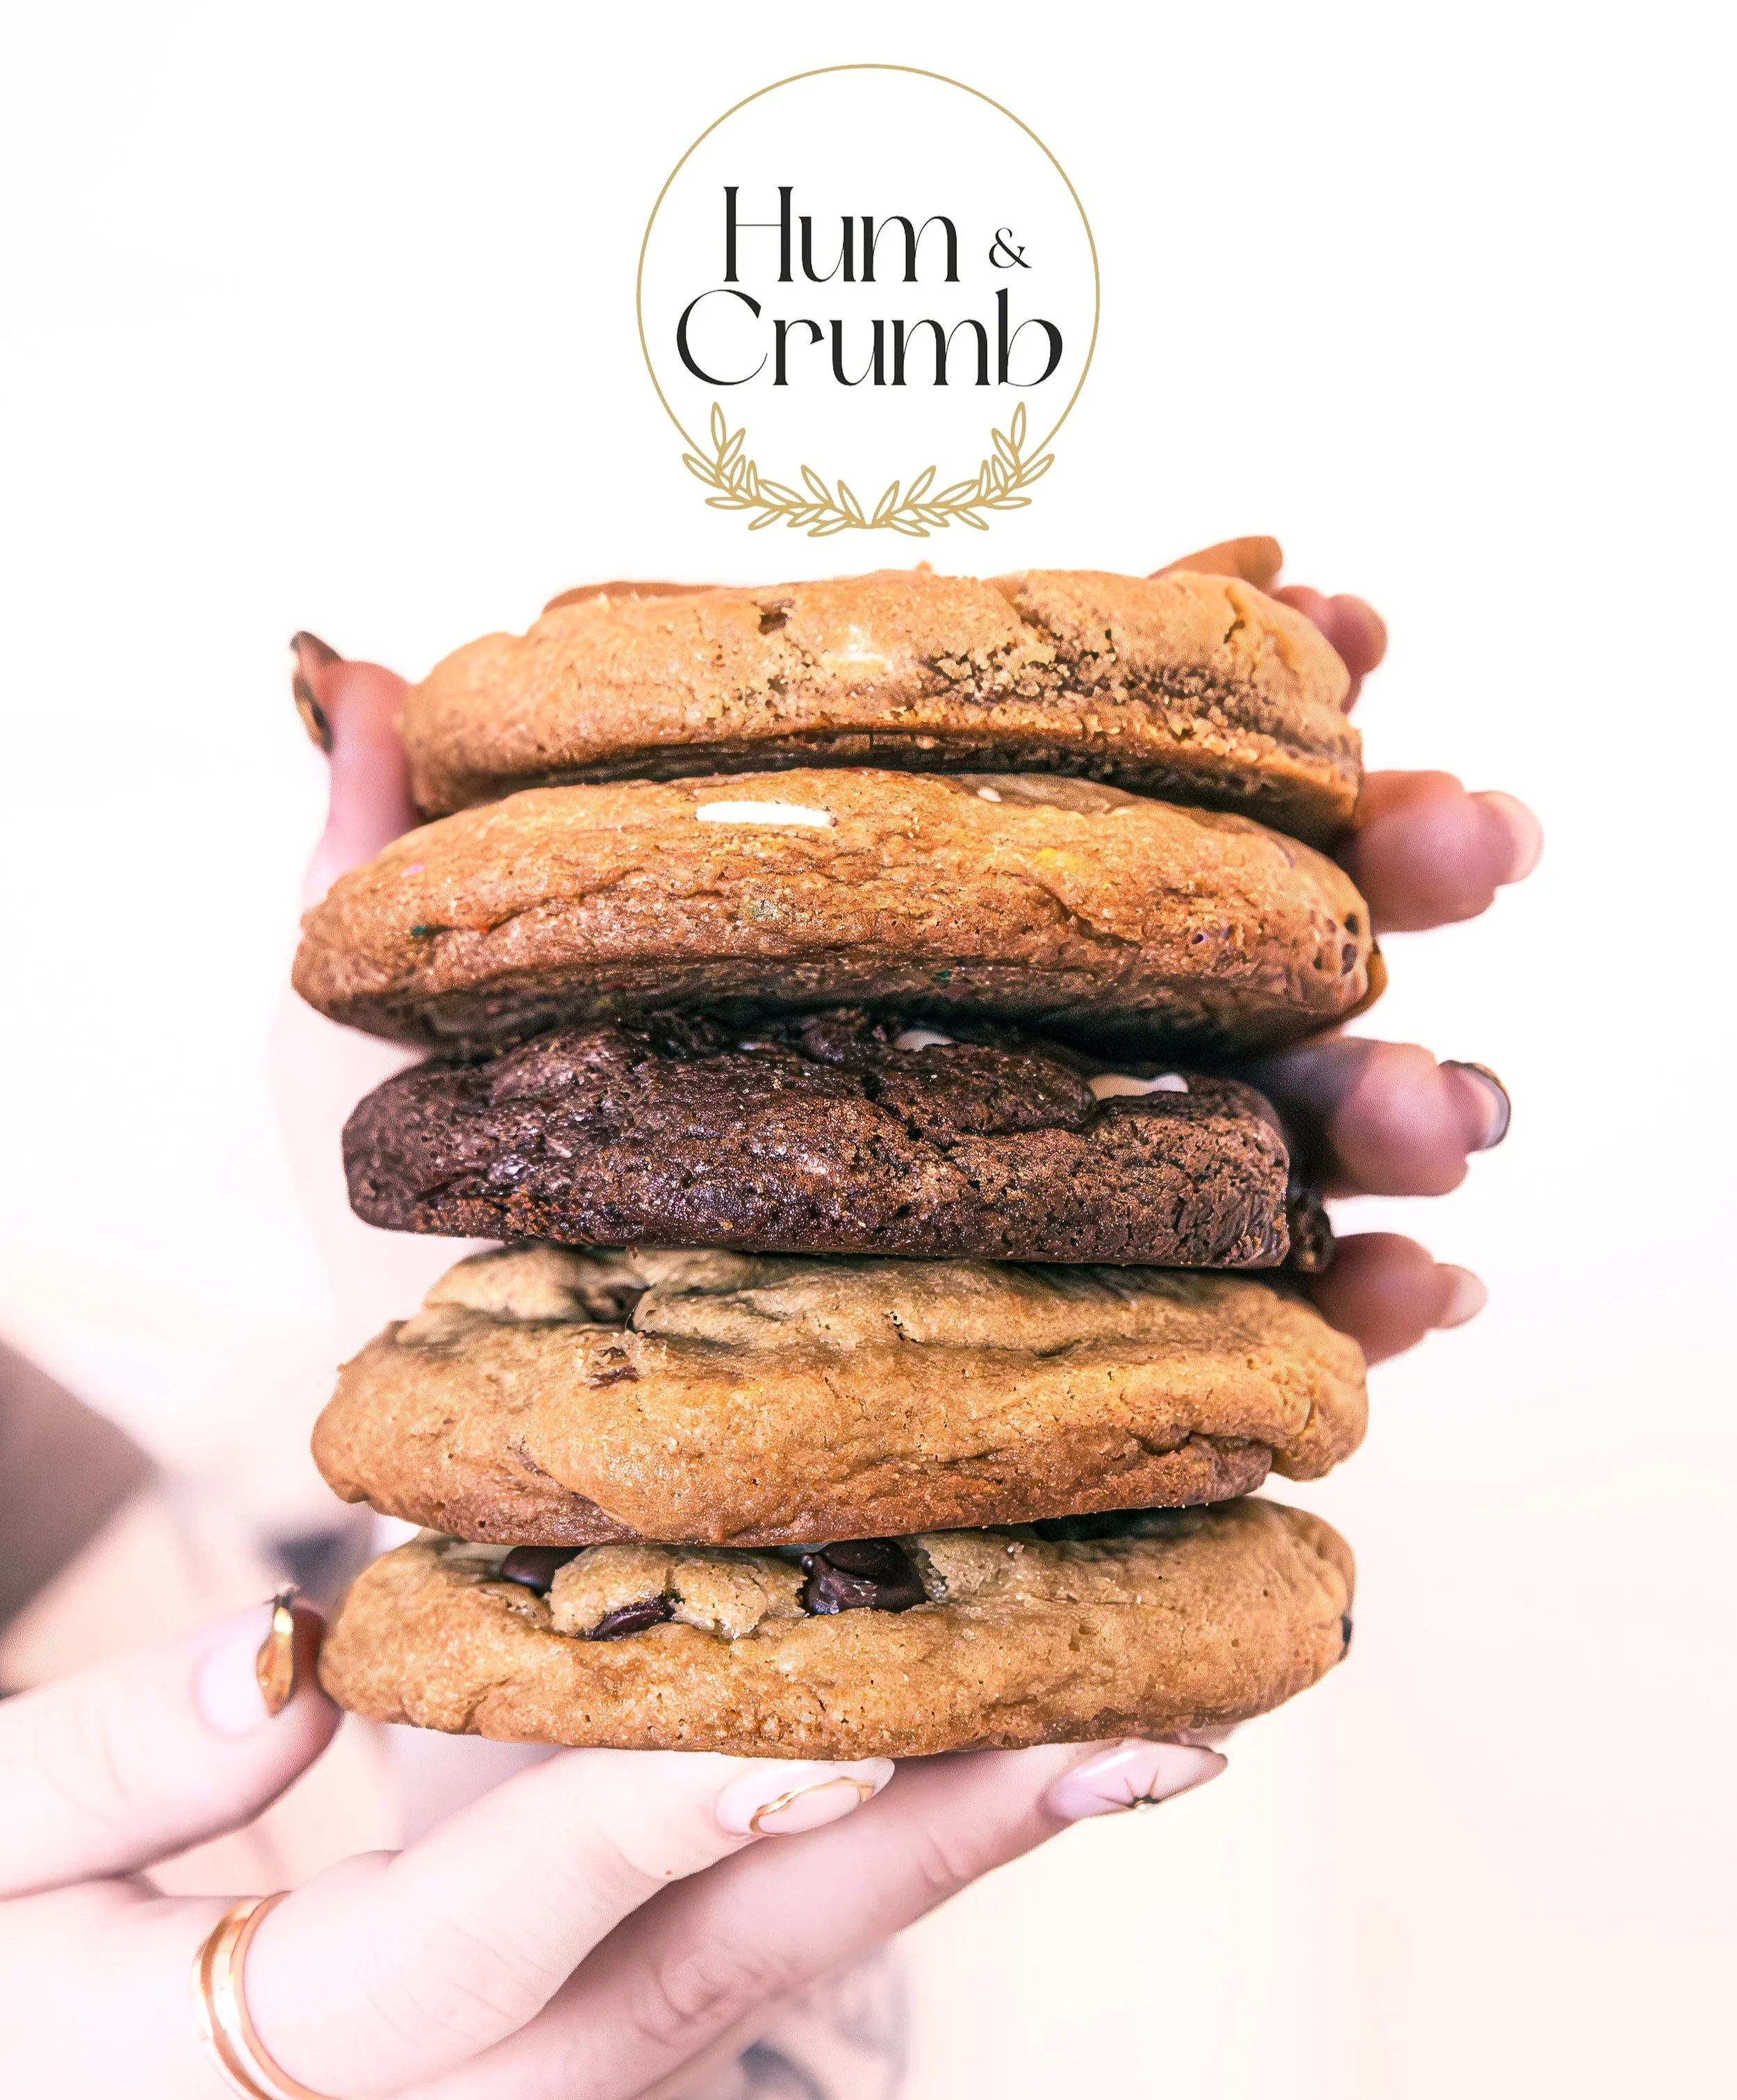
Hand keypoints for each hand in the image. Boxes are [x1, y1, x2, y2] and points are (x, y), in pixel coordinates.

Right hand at [0, 1596, 1220, 2099]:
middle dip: (925, 1854)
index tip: (824, 1733)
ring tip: (1120, 1733)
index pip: (474, 1944)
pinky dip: (851, 1863)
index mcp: (248, 2081)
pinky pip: (710, 1965)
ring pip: (738, 1985)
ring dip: (933, 1858)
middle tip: (1139, 1732)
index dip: (645, 1823)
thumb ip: (100, 1774)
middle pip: (695, 1985)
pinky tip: (958, 1767)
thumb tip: (288, 1660)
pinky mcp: (528, 2072)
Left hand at [291, 548, 1539, 1368]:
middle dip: (1378, 859)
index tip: (1319, 600)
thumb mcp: (381, 1060)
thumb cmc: (439, 1254)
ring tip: (1444, 1105)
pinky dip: (1361, 1305)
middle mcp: (1009, 1041)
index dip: (1202, 676)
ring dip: (1396, 1095)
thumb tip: (359, 672)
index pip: (1064, 770)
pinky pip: (1266, 1333)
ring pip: (1285, 1120)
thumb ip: (392, 869)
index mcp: (883, 928)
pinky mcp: (1105, 1367)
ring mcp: (1073, 1203)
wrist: (488, 1498)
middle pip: (1229, 926)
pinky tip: (1416, 1289)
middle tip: (1470, 829)